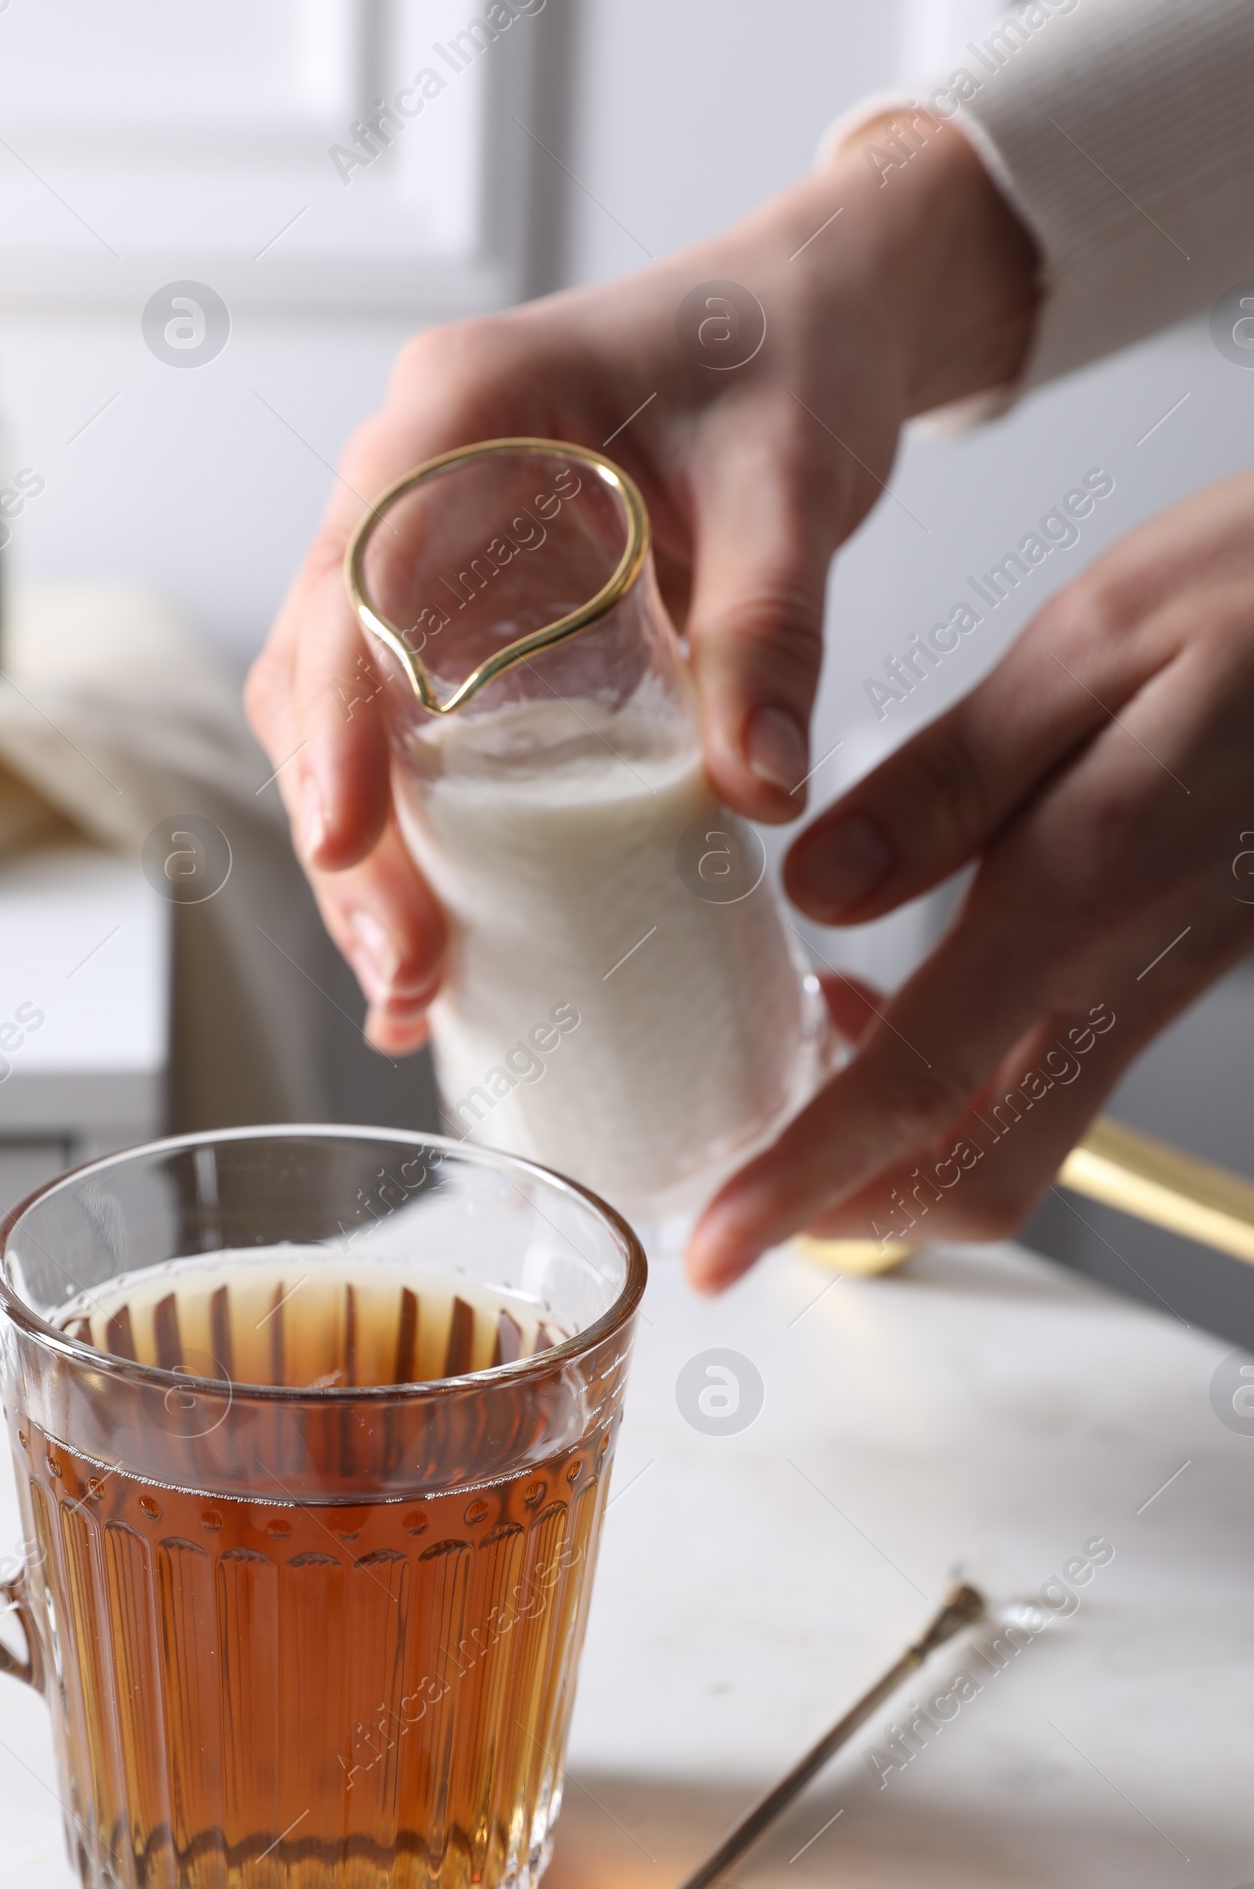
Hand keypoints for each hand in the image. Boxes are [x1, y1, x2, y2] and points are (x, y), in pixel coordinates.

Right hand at [244, 119, 1036, 1050]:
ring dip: (368, 861)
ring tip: (413, 993)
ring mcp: (427, 561)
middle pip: (320, 676)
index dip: (335, 715)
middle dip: (346, 834)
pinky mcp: (467, 624)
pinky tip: (446, 952)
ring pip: (344, 723)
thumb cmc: (791, 352)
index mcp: (458, 412)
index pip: (350, 574)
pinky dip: (418, 846)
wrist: (815, 312)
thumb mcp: (796, 475)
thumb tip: (758, 791)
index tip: (344, 837)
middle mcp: (409, 487)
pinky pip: (410, 739)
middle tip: (407, 969)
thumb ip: (773, 623)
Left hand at [687, 471, 1253, 1288]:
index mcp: (1090, 888)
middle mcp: (1129, 967)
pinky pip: (1046, 1076)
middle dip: (843, 1206)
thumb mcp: (1097, 641)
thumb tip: (817, 889)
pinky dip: (943, 1088)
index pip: (920, 1083)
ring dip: (891, 1152)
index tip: (718, 1247)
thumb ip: (950, 783)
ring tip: (786, 1075)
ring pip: (1011, 1137)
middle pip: (975, 1166)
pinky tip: (879, 999)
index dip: (806, 1181)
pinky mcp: (1169, 965)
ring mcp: (1157, 981)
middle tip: (730, 1183)